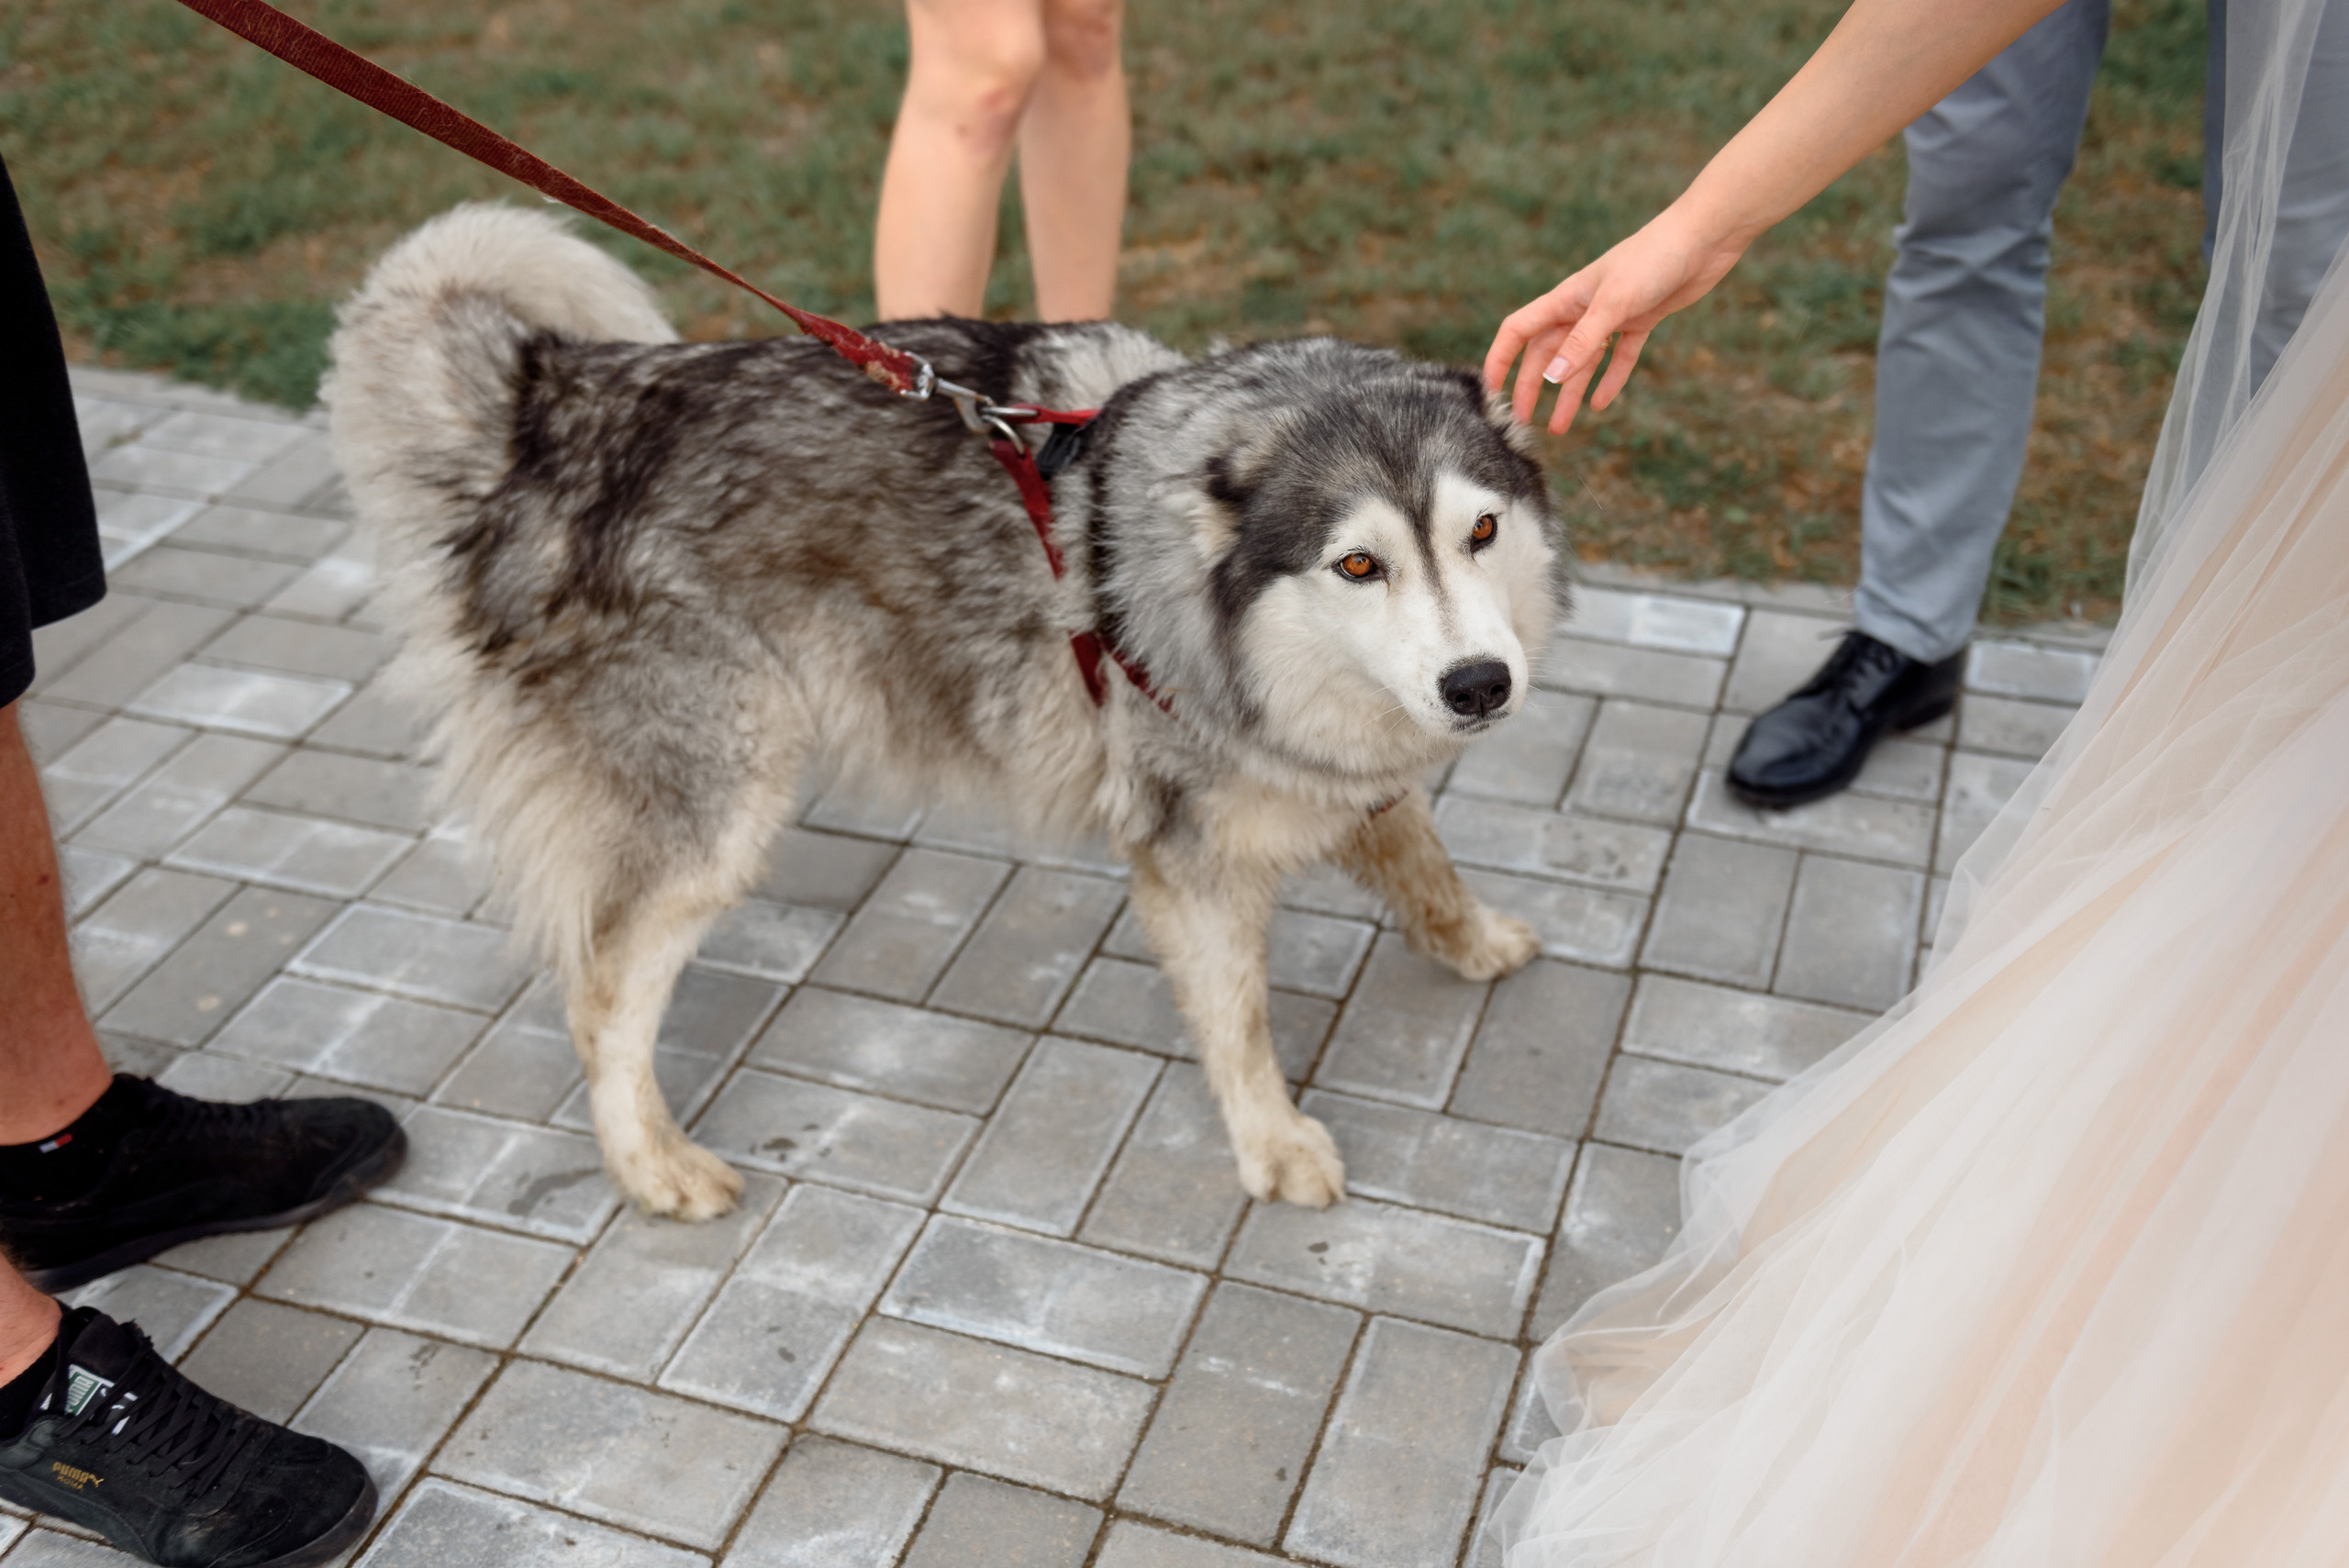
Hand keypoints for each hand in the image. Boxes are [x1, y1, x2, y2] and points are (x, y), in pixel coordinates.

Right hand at [1484, 205, 1750, 435]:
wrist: (1703, 238)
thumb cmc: (1652, 259)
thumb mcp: (1613, 304)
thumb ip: (1582, 341)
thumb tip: (1552, 377)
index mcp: (1566, 299)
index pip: (1519, 330)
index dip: (1501, 358)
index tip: (1492, 389)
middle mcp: (1583, 308)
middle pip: (1547, 353)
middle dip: (1533, 386)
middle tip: (1525, 421)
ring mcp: (1612, 315)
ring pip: (1582, 361)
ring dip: (1569, 393)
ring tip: (1560, 426)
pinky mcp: (1641, 319)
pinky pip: (1619, 357)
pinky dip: (1610, 379)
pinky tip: (1601, 404)